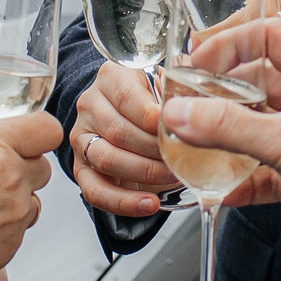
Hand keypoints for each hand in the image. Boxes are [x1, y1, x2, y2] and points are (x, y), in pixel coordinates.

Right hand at [0, 114, 56, 280]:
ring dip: (14, 201)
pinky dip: (2, 229)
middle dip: (21, 169)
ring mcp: (15, 212)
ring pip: (32, 199)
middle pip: (41, 165)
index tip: (25, 140)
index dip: (36, 134)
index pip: (44, 128)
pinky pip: (19, 229)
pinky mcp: (13, 244)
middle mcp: (9, 176)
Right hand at [71, 62, 181, 217]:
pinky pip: (95, 190)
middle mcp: (90, 104)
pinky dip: (124, 201)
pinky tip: (149, 204)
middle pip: (119, 131)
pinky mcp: (80, 166)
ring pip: (106, 159)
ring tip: (171, 177)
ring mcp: (82, 136)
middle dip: (154, 150)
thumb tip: (200, 104)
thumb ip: (176, 89)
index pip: (128, 97)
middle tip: (182, 158)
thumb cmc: (151, 98)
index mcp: (111, 77)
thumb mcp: (164, 82)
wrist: (124, 112)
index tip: (178, 130)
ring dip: (144, 173)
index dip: (154, 118)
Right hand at [163, 17, 280, 258]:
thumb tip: (182, 113)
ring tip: (193, 147)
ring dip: (228, 141)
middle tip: (185, 106)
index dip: (231, 44)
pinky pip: (269, 172)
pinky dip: (246, 180)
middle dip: (221, 97)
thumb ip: (228, 126)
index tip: (197, 61)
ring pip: (261, 130)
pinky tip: (224, 189)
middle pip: (259, 86)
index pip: (270, 35)